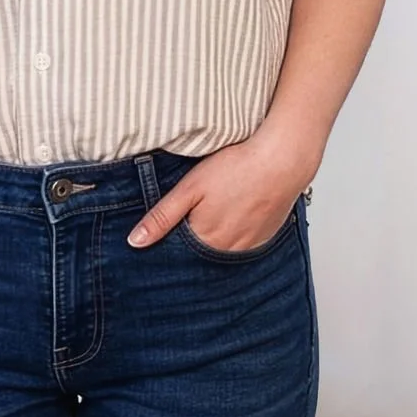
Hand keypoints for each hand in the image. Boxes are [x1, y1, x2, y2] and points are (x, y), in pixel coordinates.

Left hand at [127, 135, 309, 251]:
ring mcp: (249, 247)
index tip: (167, 229)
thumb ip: (162, 216)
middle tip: (194, 213)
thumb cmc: (236, 168)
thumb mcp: (190, 188)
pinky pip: (242, 245)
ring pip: (221, 251)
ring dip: (213, 239)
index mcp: (205, 240)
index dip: (169, 242)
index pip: (178, 254)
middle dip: (191, 242)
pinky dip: (234, 234)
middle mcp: (227, 251)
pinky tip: (234, 214)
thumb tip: (135, 242)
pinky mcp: (264, 238)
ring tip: (215, 211)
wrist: (281, 161)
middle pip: (200, 254)